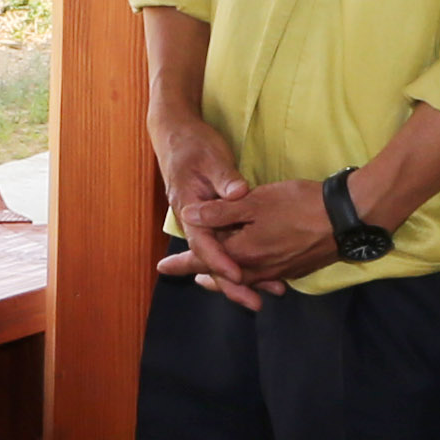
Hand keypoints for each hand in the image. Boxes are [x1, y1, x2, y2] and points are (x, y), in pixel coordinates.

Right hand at [148, 107, 260, 304]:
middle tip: (254, 303)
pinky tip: (262, 273)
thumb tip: (238, 194)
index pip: (204, 242)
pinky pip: (227, 246)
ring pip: (221, 256)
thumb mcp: (210, 157)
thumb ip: (224, 178)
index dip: (220, 261)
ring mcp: (205, 223)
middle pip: (212, 259)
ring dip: (240, 276)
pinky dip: (242, 261)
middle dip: (232, 283)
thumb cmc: (193, 145)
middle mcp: (195, 222)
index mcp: (189, 209)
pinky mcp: (215, 220)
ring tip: (264, 296)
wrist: (176, 136)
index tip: (237, 275)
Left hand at [189, 173, 341, 293]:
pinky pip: (262, 277)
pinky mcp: (295, 268)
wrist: (346, 218)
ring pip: (243, 279)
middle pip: (222, 276)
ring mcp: (278, 272)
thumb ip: (220, 212)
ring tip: (210, 279)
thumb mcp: (254, 202)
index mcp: (242, 254)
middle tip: (183, 275)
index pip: (204, 261)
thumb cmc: (298, 205)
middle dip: (201, 274)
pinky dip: (247, 276)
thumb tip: (189, 216)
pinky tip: (250, 271)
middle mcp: (257, 270)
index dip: (182, 263)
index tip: (161, 268)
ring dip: (224, 278)